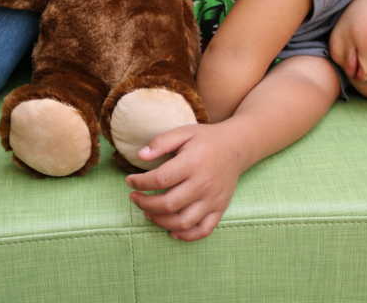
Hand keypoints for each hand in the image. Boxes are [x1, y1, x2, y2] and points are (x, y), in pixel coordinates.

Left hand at [125, 122, 248, 241]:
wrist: (236, 147)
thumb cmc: (206, 139)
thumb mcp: (183, 132)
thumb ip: (161, 142)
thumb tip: (141, 155)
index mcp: (192, 163)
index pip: (160, 180)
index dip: (140, 183)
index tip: (130, 181)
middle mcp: (203, 184)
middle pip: (169, 204)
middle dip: (145, 204)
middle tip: (135, 199)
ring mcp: (213, 199)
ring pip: (183, 221)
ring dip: (160, 221)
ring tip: (148, 212)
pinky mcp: (220, 208)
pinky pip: (203, 230)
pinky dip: (186, 235)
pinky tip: (172, 230)